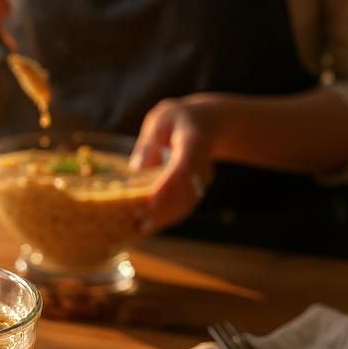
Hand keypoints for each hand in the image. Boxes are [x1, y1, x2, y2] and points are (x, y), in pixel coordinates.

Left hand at [132, 97, 220, 231]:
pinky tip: (149, 226)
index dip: (168, 186)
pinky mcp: (198, 188)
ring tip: (140, 229)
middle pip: (186, 191)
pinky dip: (168, 217)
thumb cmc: (178, 120)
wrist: (210, 124)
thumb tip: (137, 168)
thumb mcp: (161, 120)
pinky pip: (186, 205)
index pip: (183, 168)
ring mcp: (203, 179)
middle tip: (137, 219)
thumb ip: (150, 142)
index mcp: (193, 143)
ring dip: (165, 218)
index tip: (149, 201)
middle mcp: (203, 165)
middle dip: (162, 208)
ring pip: (187, 203)